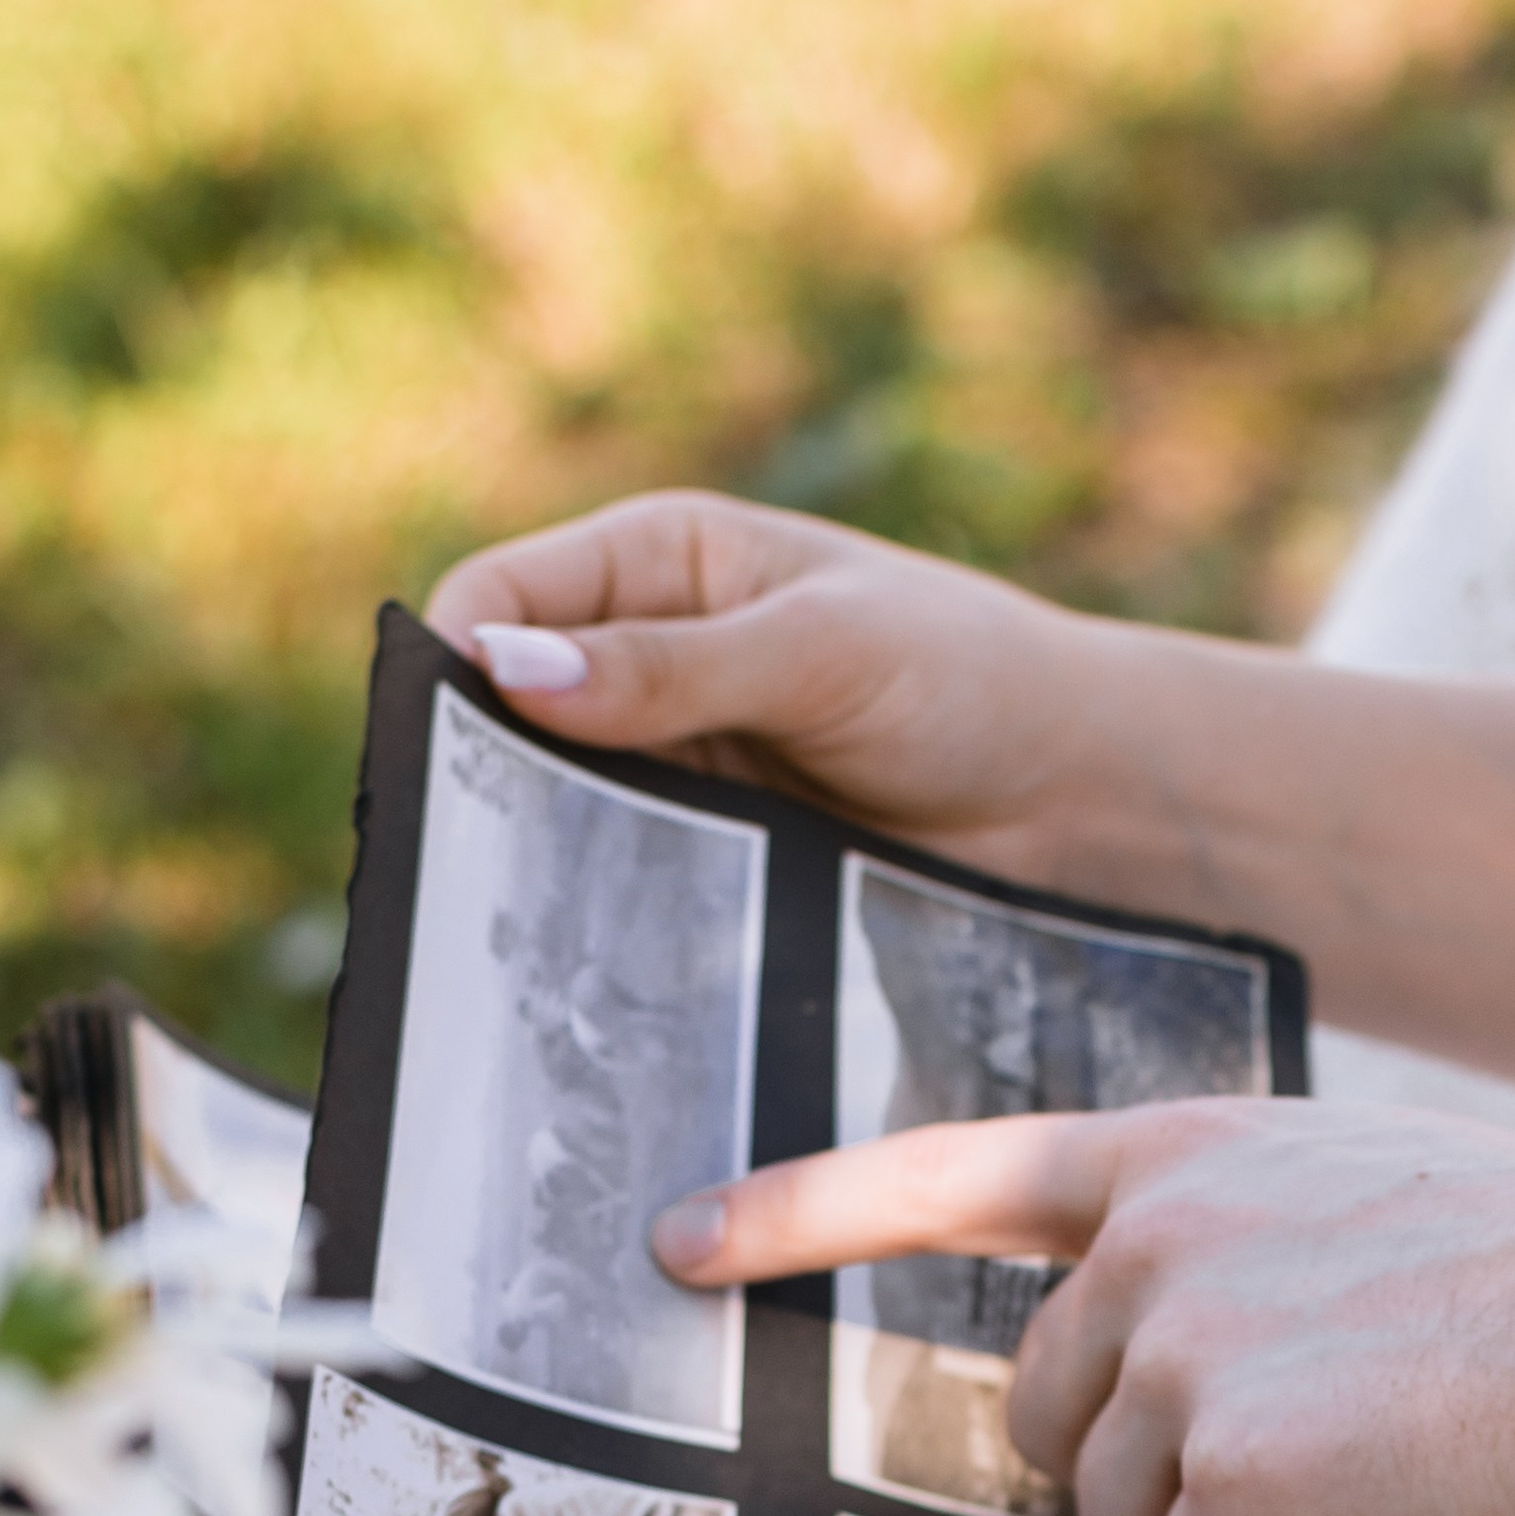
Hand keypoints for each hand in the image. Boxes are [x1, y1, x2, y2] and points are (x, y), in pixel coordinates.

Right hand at [427, 490, 1103, 880]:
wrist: (1081, 796)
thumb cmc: (969, 679)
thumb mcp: (820, 653)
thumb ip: (671, 668)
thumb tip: (510, 669)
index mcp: (659, 560)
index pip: (497, 595)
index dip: (451, 666)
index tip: (432, 760)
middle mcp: (647, 655)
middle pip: (505, 712)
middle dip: (475, 778)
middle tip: (453, 869)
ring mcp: (676, 760)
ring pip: (555, 805)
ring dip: (534, 857)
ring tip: (510, 929)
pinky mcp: (712, 848)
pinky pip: (623, 876)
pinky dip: (599, 908)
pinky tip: (585, 955)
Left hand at [651, 1101, 1514, 1515]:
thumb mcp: (1363, 1207)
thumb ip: (1232, 1265)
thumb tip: (1163, 1409)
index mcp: (1183, 1152)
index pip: (951, 1170)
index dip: (804, 1213)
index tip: (680, 1244)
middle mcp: (1154, 1233)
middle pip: (1047, 1419)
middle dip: (1155, 1474)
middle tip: (1320, 1455)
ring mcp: (1183, 1343)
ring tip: (1380, 1474)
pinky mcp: (1232, 1461)